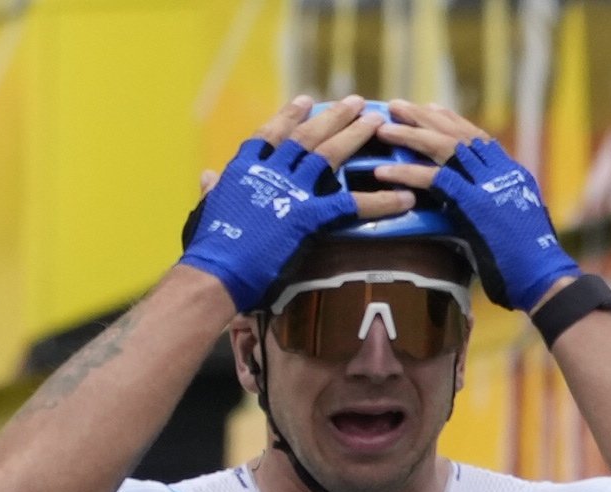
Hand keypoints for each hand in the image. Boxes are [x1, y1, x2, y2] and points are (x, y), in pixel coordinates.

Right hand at [178, 95, 395, 310]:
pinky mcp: (307, 216)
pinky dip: (379, 201)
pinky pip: (350, 204)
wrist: (214, 271)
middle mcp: (271, 171)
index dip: (289, 116)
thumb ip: (212, 189)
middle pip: (308, 136)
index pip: (270, 134)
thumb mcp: (206, 209)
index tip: (305, 101)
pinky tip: (403, 198)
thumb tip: (206, 176)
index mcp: (244, 169)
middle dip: (334, 116)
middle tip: (357, 102)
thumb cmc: (207, 247)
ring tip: (377, 121)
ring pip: (330, 155)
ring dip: (356, 135)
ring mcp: (291, 190)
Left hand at [366, 102, 580, 308]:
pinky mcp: (476, 205)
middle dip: (424, 118)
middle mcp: (503, 172)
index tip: (429, 108)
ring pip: (446, 148)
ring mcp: (491, 186)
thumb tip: (467, 214)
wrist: (544, 279)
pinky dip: (408, 174)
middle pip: (458, 134)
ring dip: (411, 137)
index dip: (451, 121)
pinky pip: (436, 181)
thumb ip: (491, 210)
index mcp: (512, 174)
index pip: (478, 138)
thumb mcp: (510, 227)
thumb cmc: (527, 266)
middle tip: (397, 107)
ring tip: (383, 130)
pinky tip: (383, 172)